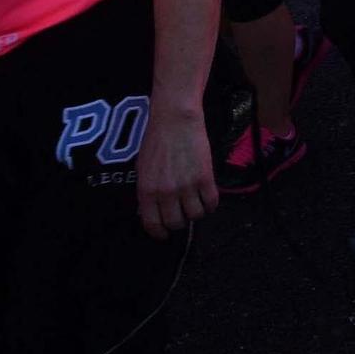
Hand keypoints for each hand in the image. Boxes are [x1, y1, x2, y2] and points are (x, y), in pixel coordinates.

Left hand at [136, 105, 216, 239]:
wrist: (175, 120)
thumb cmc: (156, 142)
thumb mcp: (143, 170)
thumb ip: (147, 192)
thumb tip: (153, 210)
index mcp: (146, 191)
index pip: (153, 224)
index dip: (160, 233)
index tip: (165, 233)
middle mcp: (166, 192)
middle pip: (176, 223)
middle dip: (180, 222)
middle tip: (182, 213)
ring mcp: (186, 186)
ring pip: (196, 215)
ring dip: (196, 212)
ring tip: (196, 202)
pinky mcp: (205, 178)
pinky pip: (211, 203)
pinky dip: (211, 204)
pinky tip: (207, 196)